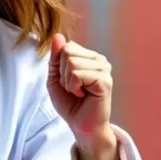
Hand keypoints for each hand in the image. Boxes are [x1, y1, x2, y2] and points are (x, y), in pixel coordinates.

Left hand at [47, 33, 114, 151]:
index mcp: (89, 57)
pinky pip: (77, 74)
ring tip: (79, 92)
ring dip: (68, 82)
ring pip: (71, 62)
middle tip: (73, 88)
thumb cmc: (69, 102)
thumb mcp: (55, 77)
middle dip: (63, 73)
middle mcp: (100, 60)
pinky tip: (84, 95)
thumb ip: (56, 57)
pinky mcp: (105, 81)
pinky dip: (74, 87)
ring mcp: (105, 70)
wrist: (80, 124)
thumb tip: (58, 35)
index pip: (65, 46)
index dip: (59, 66)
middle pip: (67, 52)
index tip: (67, 81)